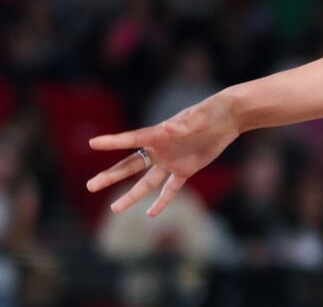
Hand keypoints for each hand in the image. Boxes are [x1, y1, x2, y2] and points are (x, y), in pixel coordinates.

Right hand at [86, 91, 240, 216]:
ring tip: (114, 209)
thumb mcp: (200, 117)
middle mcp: (160, 149)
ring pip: (147, 182)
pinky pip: (171, 188)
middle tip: (90, 185)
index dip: (113, 141)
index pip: (132, 139)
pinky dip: (162, 201)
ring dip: (132, 195)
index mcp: (159, 133)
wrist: (229, 117)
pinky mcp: (186, 169)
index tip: (93, 143)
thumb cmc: (213, 111)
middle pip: (131, 165)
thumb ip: (185, 124)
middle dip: (111, 176)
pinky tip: (151, 213)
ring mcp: (171, 161)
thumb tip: (167, 128)